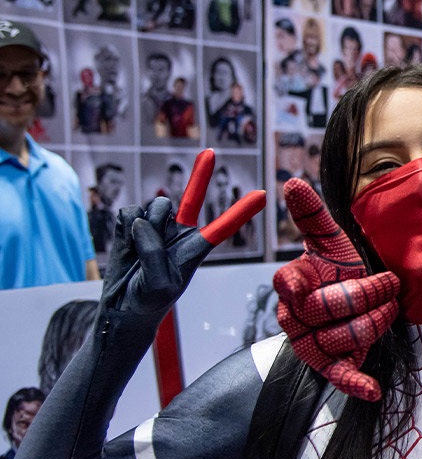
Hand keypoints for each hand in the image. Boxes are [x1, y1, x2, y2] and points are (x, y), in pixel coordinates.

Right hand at [102, 150, 264, 319]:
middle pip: (191, 199)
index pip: (222, 228)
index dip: (240, 212)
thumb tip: (145, 220)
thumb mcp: (158, 284)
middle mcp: (179, 233)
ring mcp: (156, 227)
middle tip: (211, 152)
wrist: (121, 306)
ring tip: (140, 249)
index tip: (262, 194)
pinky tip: (126, 244)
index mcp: (195, 249)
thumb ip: (154, 253)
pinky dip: (125, 227)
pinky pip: (129, 212)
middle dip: (200, 176)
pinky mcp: (132, 225)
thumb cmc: (148, 300)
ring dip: (146, 223)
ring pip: (155, 207)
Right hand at [273, 178, 400, 401]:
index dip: (298, 281)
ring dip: (377, 320)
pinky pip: (341, 377)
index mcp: (292, 286)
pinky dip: (356, 384)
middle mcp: (296, 318)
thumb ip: (312, 215)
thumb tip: (292, 181)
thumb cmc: (336, 271)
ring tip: (389, 307)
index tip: (307, 277)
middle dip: (368, 293)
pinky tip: (373, 390)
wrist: (347, 307)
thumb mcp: (329, 242)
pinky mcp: (331, 367)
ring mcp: (312, 344)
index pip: (289, 282)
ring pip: (347, 335)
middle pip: (332, 307)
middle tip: (388, 283)